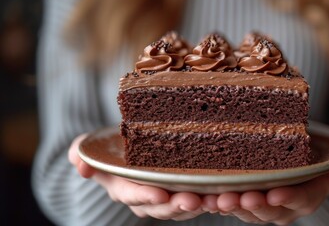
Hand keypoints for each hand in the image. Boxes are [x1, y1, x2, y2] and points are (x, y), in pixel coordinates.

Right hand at [68, 134, 205, 220]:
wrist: (126, 148)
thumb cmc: (109, 148)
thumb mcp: (90, 147)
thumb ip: (81, 153)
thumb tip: (80, 164)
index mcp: (123, 188)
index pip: (133, 195)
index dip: (145, 196)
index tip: (160, 195)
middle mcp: (145, 197)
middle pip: (161, 206)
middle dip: (177, 205)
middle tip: (193, 200)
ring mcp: (164, 195)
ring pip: (181, 205)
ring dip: (197, 204)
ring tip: (213, 199)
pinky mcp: (182, 189)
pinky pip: (195, 197)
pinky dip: (209, 197)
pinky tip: (223, 192)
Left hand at [203, 142, 328, 224]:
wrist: (303, 155)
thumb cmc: (323, 154)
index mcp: (307, 195)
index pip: (298, 199)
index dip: (286, 198)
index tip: (274, 194)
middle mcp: (284, 204)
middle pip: (267, 209)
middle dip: (252, 205)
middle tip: (238, 199)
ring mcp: (263, 202)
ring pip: (245, 208)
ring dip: (230, 205)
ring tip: (216, 199)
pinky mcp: (245, 195)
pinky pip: (231, 201)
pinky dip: (216, 200)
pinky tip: (202, 195)